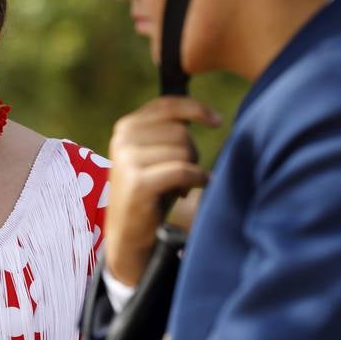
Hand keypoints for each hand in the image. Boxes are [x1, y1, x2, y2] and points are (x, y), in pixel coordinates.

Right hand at [105, 95, 219, 285]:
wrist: (128, 235)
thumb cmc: (150, 191)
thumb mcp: (153, 154)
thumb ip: (167, 130)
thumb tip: (203, 111)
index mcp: (126, 127)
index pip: (167, 104)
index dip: (196, 108)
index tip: (217, 120)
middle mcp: (123, 139)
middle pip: (180, 131)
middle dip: (192, 152)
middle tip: (185, 174)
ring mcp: (128, 159)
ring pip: (183, 151)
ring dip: (191, 169)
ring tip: (178, 186)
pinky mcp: (138, 182)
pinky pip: (183, 170)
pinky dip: (196, 179)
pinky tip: (190, 191)